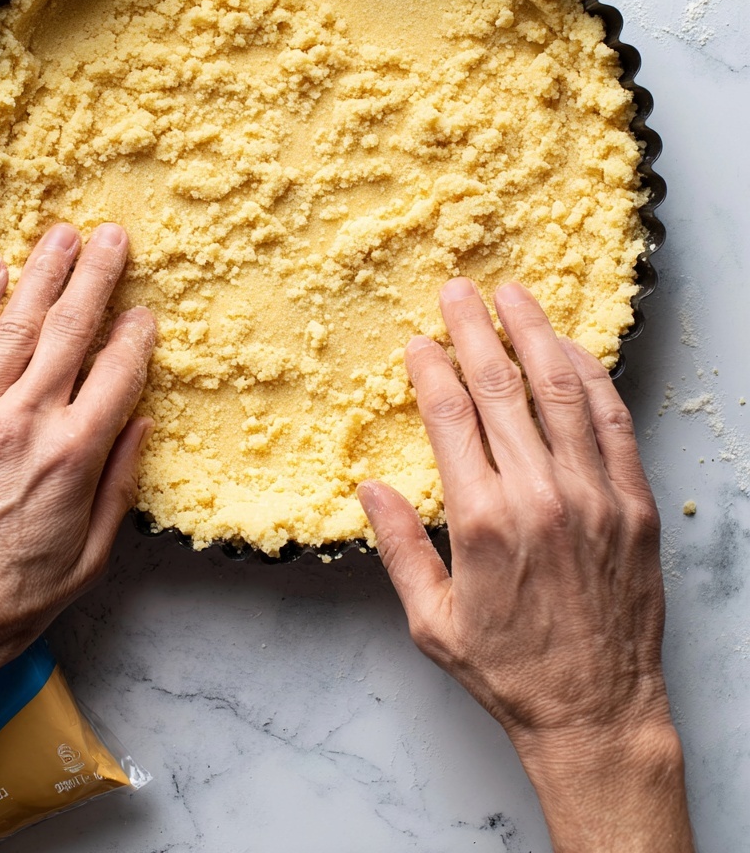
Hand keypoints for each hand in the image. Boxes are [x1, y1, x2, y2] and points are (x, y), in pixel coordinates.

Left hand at [0, 222, 155, 852]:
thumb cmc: (17, 599)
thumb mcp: (93, 556)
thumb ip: (121, 483)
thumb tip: (142, 423)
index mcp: (75, 456)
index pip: (117, 373)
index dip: (136, 335)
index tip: (146, 310)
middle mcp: (26, 423)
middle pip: (69, 332)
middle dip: (96, 278)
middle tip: (113, 236)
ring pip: (16, 328)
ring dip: (42, 276)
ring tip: (63, 235)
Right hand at [358, 278, 693, 852]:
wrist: (597, 712)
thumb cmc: (509, 671)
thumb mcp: (432, 622)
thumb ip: (399, 547)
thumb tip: (368, 488)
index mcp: (481, 523)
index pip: (449, 418)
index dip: (431, 370)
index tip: (418, 341)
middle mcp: (538, 498)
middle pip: (501, 391)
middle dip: (474, 332)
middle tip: (457, 291)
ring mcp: (594, 497)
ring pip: (561, 392)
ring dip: (535, 335)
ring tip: (515, 295)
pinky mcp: (635, 505)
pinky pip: (613, 423)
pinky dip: (592, 378)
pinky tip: (572, 349)